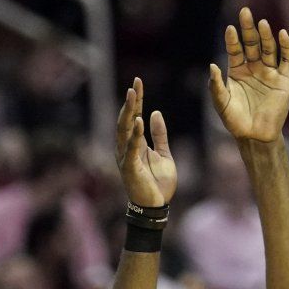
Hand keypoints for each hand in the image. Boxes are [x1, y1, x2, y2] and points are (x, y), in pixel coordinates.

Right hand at [115, 77, 176, 207]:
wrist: (156, 206)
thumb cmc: (158, 183)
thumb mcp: (164, 154)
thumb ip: (159, 135)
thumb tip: (155, 112)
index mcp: (135, 143)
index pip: (134, 116)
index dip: (136, 99)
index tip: (138, 82)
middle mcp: (127, 147)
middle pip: (127, 119)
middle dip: (130, 101)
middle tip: (135, 84)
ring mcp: (126, 156)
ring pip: (125, 130)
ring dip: (128, 111)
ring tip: (132, 95)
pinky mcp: (129, 167)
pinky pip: (131, 147)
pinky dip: (135, 134)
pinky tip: (138, 120)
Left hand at [209, 7, 288, 142]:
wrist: (255, 136)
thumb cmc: (236, 121)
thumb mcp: (222, 103)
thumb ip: (216, 85)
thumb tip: (212, 65)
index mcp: (238, 71)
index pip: (235, 50)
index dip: (233, 40)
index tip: (230, 28)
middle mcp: (254, 68)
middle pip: (252, 44)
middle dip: (248, 28)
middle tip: (245, 12)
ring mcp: (269, 73)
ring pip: (268, 49)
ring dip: (266, 35)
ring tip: (262, 23)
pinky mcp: (284, 80)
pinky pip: (286, 60)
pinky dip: (285, 47)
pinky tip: (282, 33)